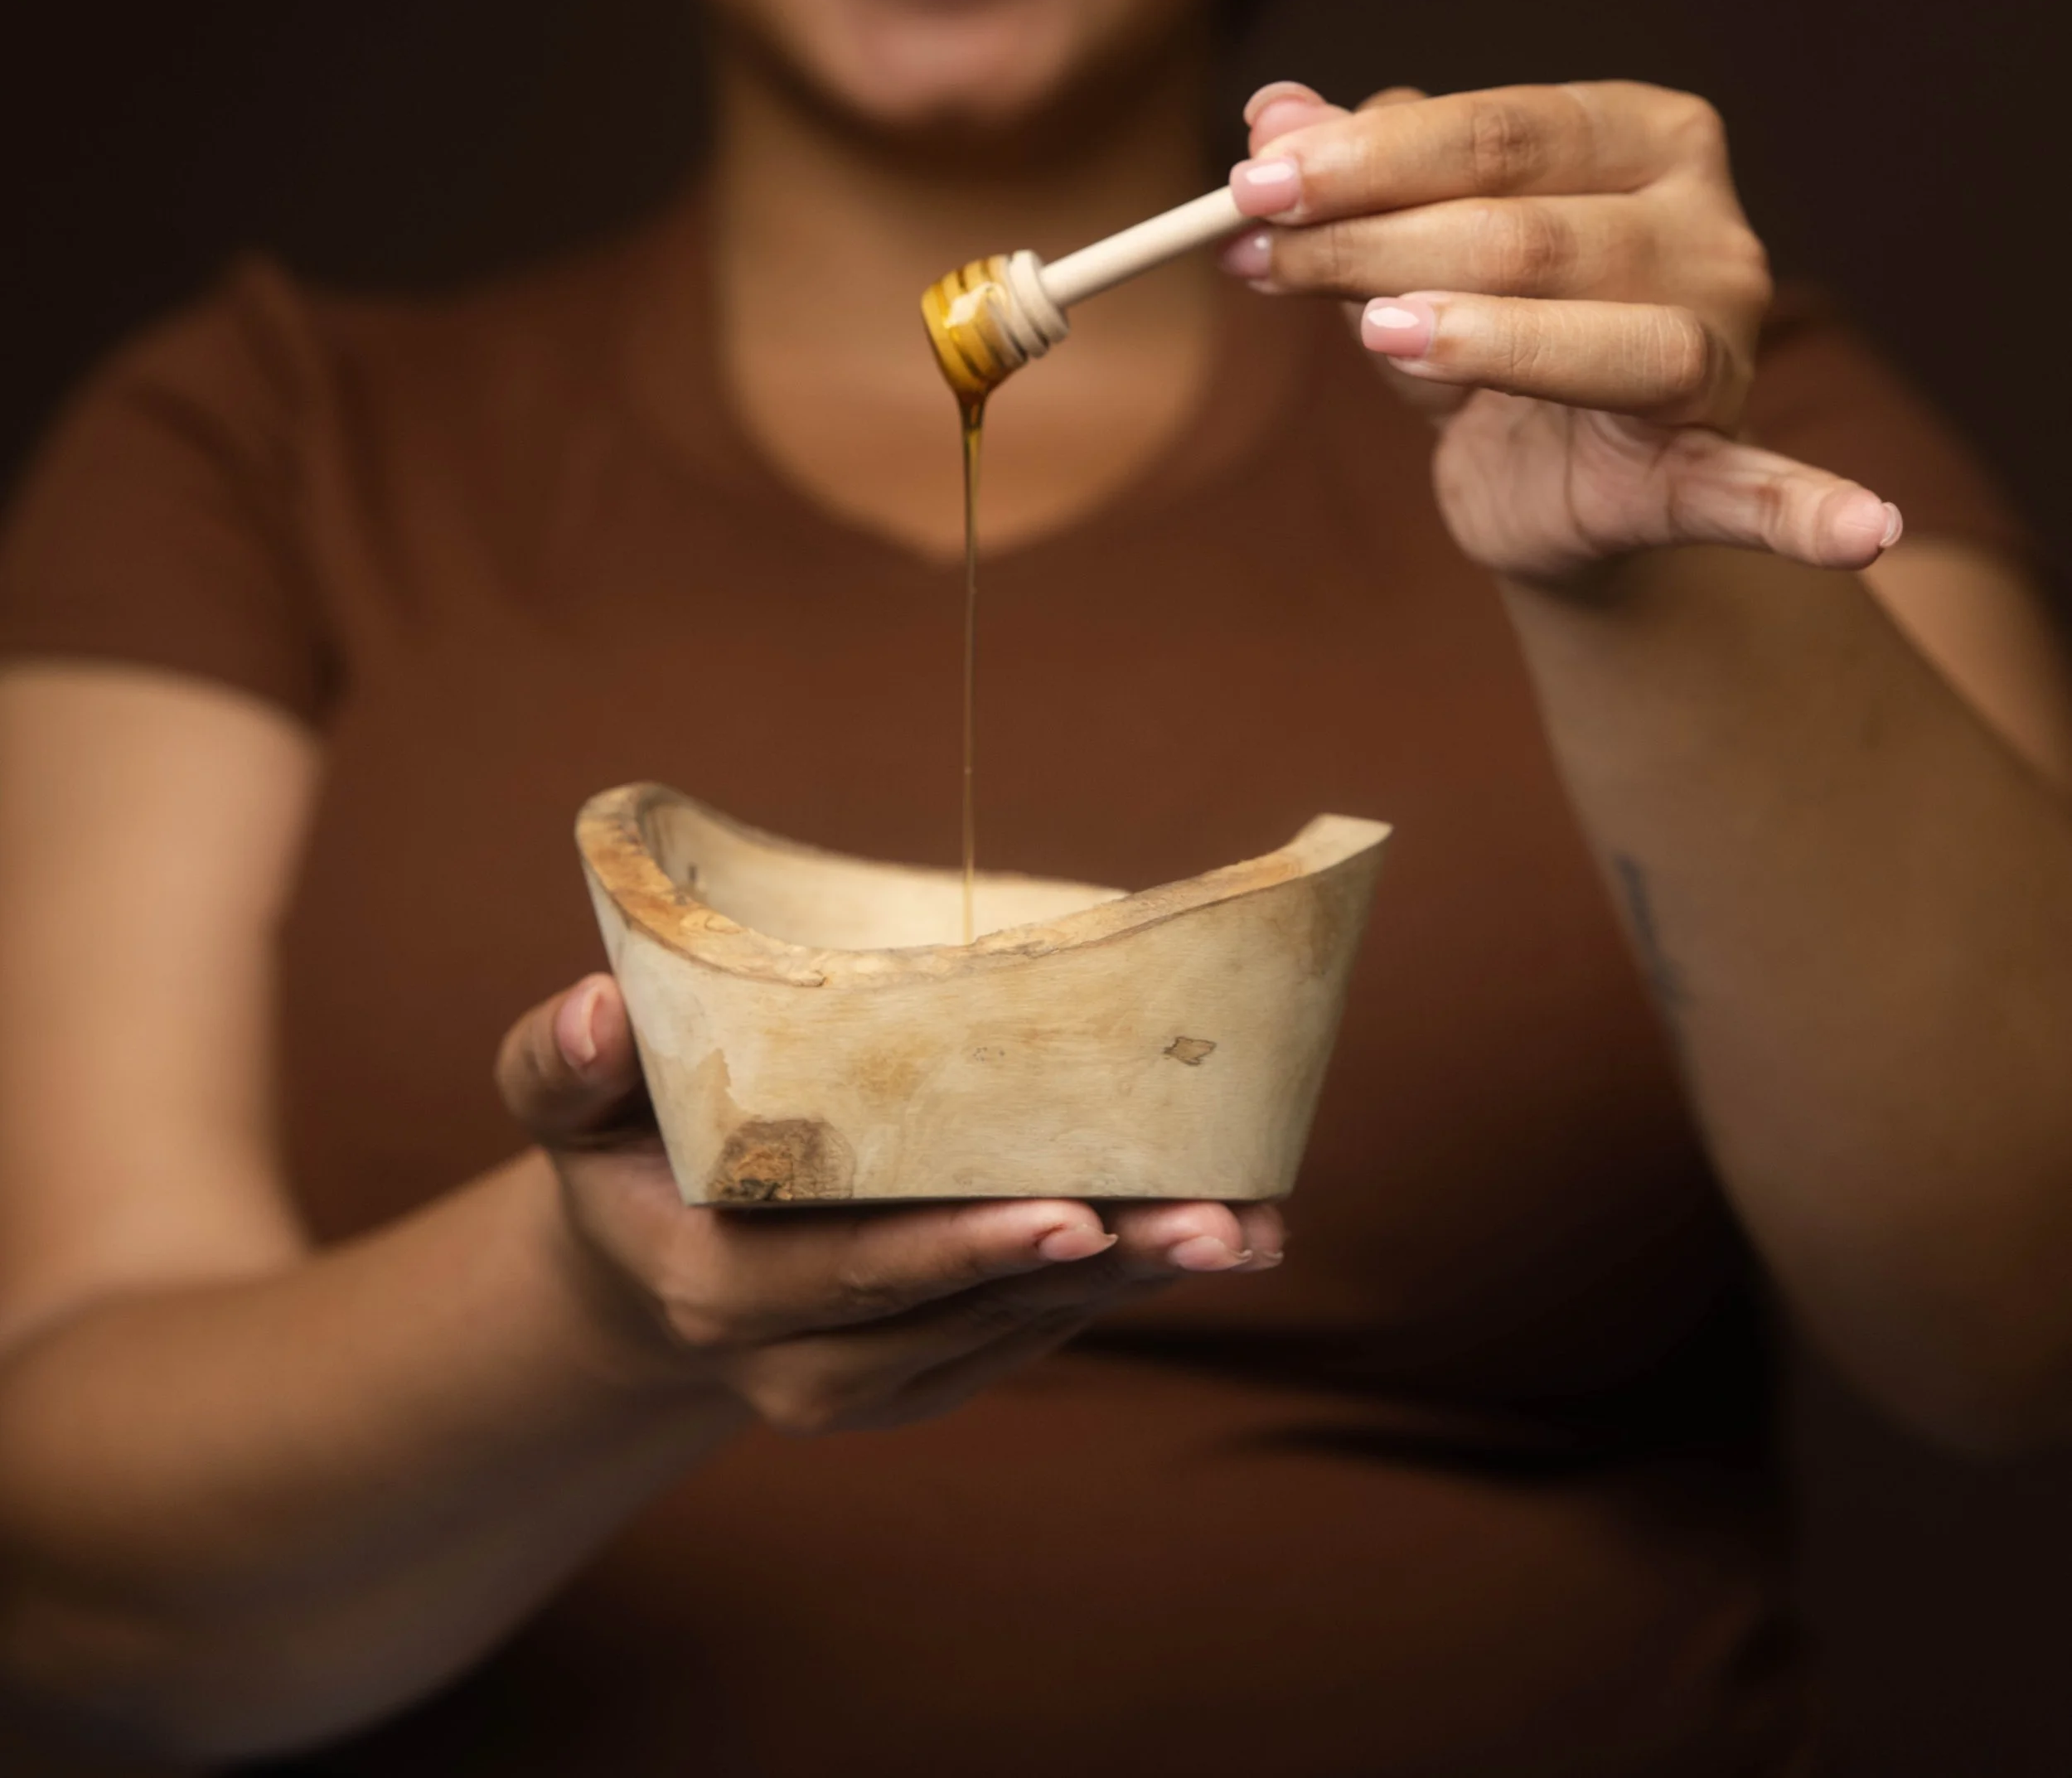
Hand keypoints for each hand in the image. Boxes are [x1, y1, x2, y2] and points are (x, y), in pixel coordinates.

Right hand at [496, 974, 1281, 1435]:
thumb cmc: (612, 1144)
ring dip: (1140, 1277)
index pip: (856, 1273)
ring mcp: (873, 1382)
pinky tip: (1216, 1230)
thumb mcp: (559, 1101)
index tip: (1071, 1209)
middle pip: (968, 1313)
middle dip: (1100, 1266)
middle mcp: (799, 1363)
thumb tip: (596, 1003)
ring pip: (1025, 1329)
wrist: (638, 1266)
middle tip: (1218, 1221)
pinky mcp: (931, 1375)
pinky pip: (1040, 1330)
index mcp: (713, 1291)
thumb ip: (561, 1059)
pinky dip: (1126, 1281)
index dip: (964, 1246)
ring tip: (1249, 1221)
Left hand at [1225, 78, 1903, 584]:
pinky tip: (1860, 534)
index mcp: (1644, 134)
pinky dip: (1809, 514)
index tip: (1254, 181)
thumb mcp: (1402, 240)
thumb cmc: (1477, 322)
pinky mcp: (1712, 461)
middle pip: (1529, 228)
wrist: (1541, 475)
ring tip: (1377, 336)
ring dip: (1481, 336)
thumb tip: (1272, 114)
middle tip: (1257, 256)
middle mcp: (1709, 226)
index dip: (1370, 156)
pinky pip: (1764, 489)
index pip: (1500, 127)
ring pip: (1604, 335)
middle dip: (1376, 241)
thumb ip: (1348, 178)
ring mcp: (1727, 343)